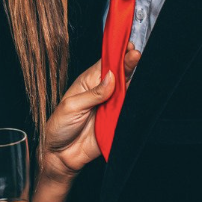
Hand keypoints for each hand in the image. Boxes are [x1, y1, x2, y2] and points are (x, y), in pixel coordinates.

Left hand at [41, 44, 140, 180]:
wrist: (61, 155)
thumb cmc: (60, 127)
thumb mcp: (72, 106)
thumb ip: (93, 93)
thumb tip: (111, 77)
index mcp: (88, 83)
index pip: (105, 64)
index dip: (116, 54)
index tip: (127, 46)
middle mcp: (101, 92)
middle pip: (120, 75)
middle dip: (129, 63)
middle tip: (136, 53)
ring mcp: (111, 106)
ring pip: (128, 91)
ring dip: (135, 80)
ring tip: (140, 66)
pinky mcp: (117, 122)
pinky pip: (130, 111)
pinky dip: (137, 103)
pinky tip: (141, 91)